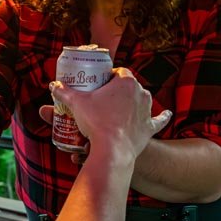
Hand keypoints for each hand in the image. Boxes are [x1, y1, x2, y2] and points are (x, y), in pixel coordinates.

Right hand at [39, 68, 170, 164]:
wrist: (112, 149)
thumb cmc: (96, 122)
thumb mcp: (76, 104)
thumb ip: (64, 92)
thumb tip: (53, 86)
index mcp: (126, 81)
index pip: (118, 71)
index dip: (108, 75)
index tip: (99, 82)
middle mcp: (141, 93)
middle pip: (129, 86)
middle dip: (118, 90)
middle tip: (103, 98)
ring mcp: (147, 111)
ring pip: (142, 100)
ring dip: (134, 102)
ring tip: (120, 108)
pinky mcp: (150, 127)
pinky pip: (159, 120)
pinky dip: (162, 117)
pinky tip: (167, 114)